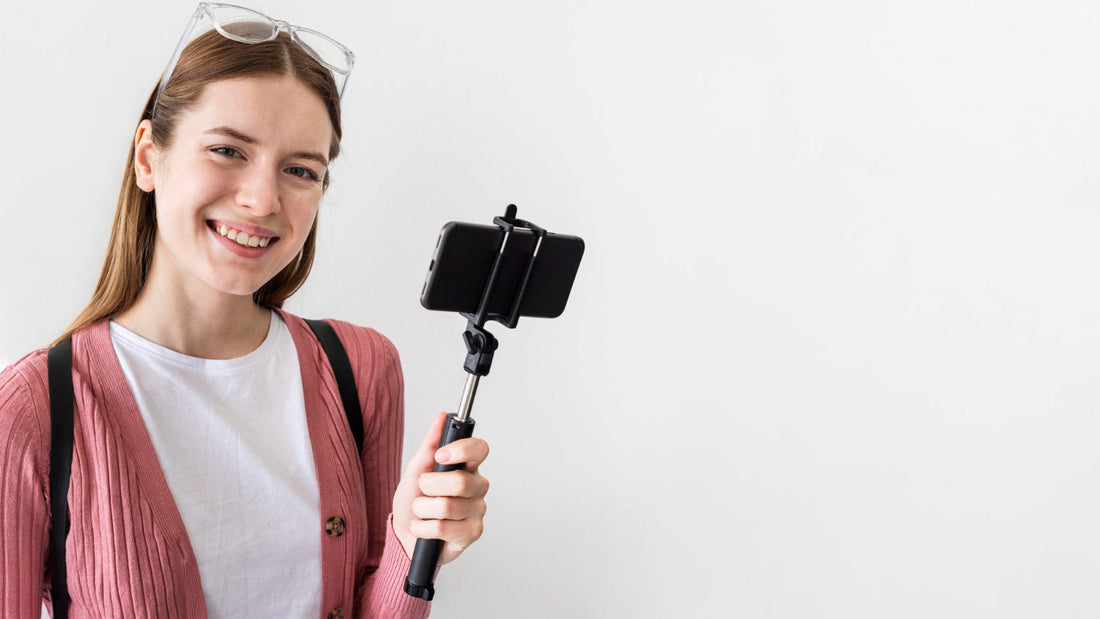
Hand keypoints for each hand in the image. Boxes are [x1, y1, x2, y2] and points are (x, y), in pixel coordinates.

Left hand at [392, 412, 489, 565]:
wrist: (404, 533)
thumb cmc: (414, 500)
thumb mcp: (417, 469)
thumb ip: (431, 443)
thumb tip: (442, 417)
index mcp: (468, 467)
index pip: (480, 450)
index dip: (461, 450)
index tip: (440, 455)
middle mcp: (477, 487)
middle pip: (461, 481)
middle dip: (430, 486)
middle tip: (422, 489)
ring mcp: (477, 511)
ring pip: (448, 506)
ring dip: (422, 509)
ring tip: (420, 511)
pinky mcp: (472, 533)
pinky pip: (443, 527)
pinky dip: (423, 527)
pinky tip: (421, 527)